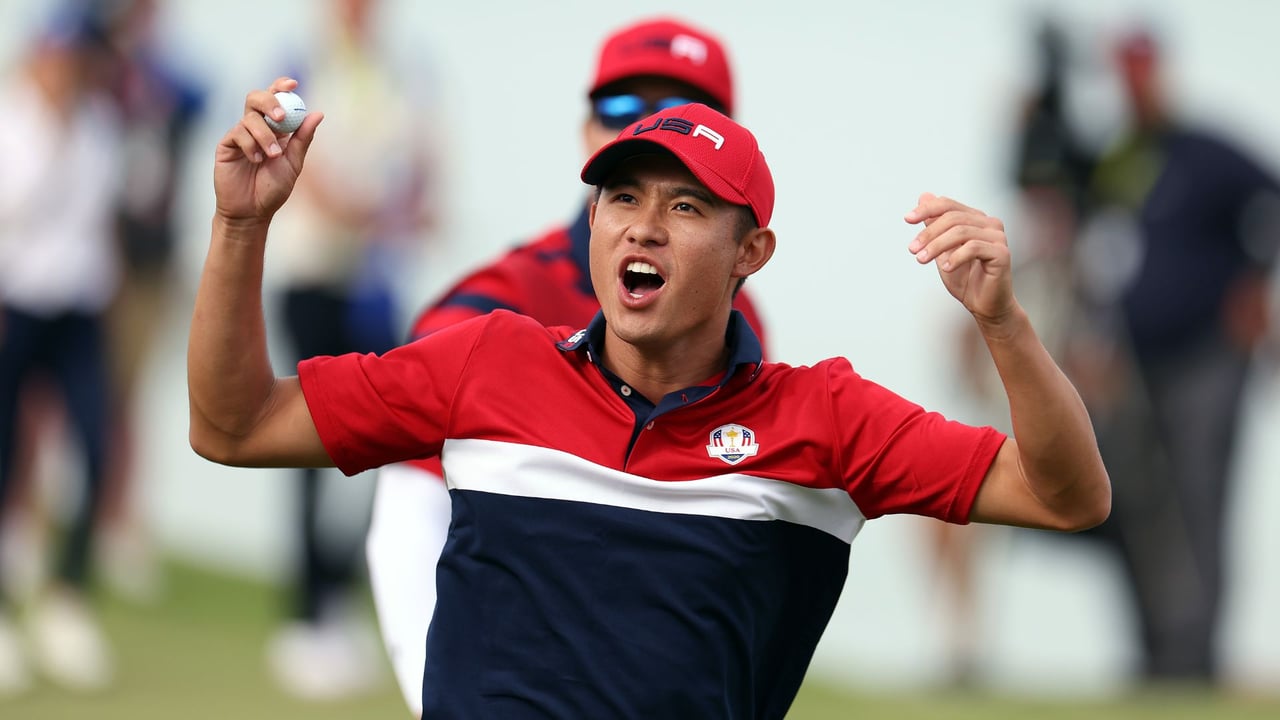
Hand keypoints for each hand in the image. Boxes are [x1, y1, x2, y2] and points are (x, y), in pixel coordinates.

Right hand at [213, 77, 322, 226]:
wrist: (252, 211)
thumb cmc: (273, 189)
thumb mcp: (293, 163)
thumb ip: (303, 138)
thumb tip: (318, 114)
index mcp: (275, 129)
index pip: (276, 99)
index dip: (281, 87)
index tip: (292, 83)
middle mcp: (256, 127)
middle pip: (256, 98)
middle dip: (269, 102)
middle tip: (280, 117)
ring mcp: (240, 134)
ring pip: (250, 118)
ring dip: (264, 136)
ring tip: (271, 156)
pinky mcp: (226, 144)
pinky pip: (238, 133)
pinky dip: (250, 145)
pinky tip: (255, 160)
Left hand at [904, 193, 1014, 323]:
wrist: (985, 306)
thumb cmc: (965, 278)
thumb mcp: (942, 250)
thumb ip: (934, 225)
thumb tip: (923, 196)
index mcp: (976, 219)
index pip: (949, 205)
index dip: (927, 209)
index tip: (907, 219)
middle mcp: (990, 224)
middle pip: (953, 218)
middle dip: (928, 233)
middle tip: (912, 249)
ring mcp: (998, 237)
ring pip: (961, 232)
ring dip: (936, 246)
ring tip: (922, 260)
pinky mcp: (1002, 253)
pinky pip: (973, 248)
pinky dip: (956, 257)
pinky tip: (946, 268)